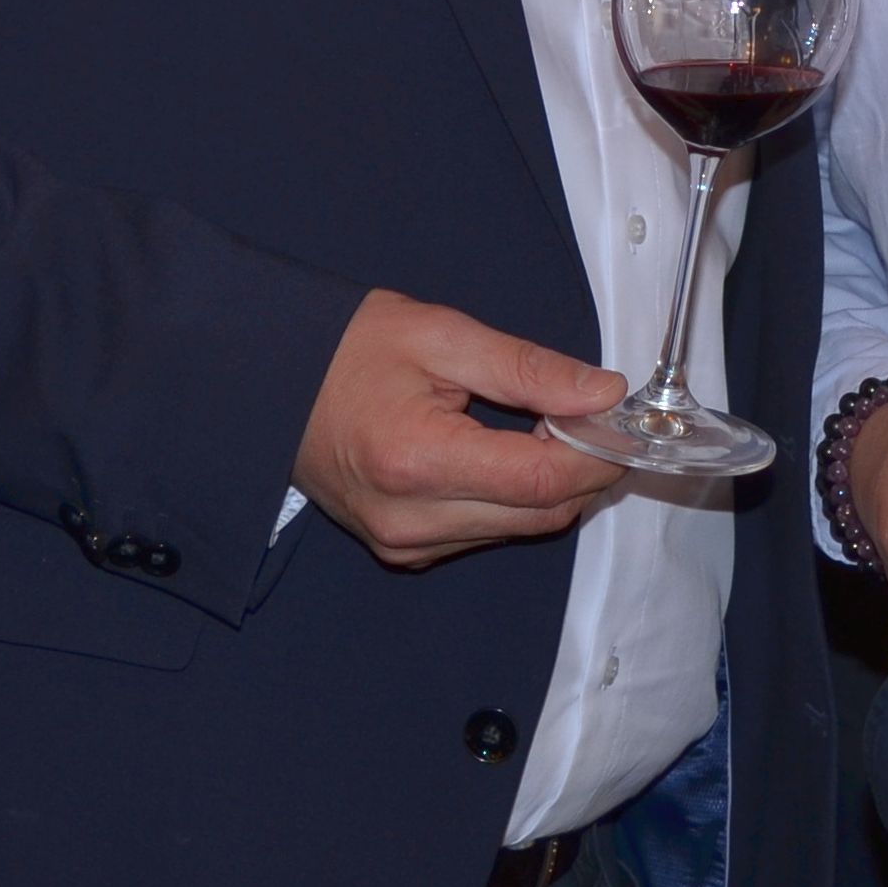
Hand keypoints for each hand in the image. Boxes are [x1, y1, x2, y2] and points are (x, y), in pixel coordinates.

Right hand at [295, 289, 631, 569]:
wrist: (267, 382)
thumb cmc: (348, 349)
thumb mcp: (442, 336)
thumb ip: (528, 369)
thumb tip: (603, 394)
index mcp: (417, 461)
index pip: (541, 480)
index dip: (596, 452)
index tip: (620, 419)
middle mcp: (409, 519)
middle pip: (540, 514)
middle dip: (581, 468)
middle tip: (587, 413)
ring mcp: (403, 543)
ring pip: (519, 529)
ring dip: (547, 485)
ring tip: (537, 423)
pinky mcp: (402, 551)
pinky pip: (485, 534)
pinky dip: (511, 499)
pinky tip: (501, 452)